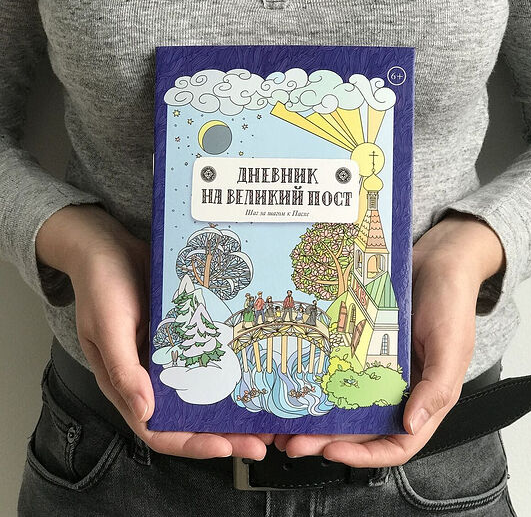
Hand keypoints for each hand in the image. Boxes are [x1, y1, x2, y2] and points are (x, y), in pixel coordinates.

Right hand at [36, 204, 273, 459]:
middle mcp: (150, 375)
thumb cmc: (101, 284)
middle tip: (261, 439)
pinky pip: (207, 357)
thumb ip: (123, 369)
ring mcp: (169, 355)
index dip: (191, 443)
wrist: (110, 245)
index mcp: (126, 382)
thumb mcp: (107, 326)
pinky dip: (227, 369)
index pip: (157, 428)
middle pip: (188, 416)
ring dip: (231, 405)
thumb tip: (145, 410)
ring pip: (202, 390)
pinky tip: (253, 371)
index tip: (226, 447)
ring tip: (266, 413)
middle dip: (223, 432)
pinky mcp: (183, 334)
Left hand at [273, 211, 504, 465]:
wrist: (435, 261)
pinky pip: (338, 367)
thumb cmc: (452, 303)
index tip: (331, 451)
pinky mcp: (361, 347)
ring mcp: (377, 367)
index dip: (365, 456)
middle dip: (327, 439)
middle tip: (294, 440)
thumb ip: (438, 390)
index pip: (396, 442)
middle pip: (361, 427)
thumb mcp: (451, 347)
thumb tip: (411, 425)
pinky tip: (298, 382)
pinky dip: (320, 379)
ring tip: (285, 421)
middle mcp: (397, 387)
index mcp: (424, 397)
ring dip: (317, 415)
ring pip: (344, 401)